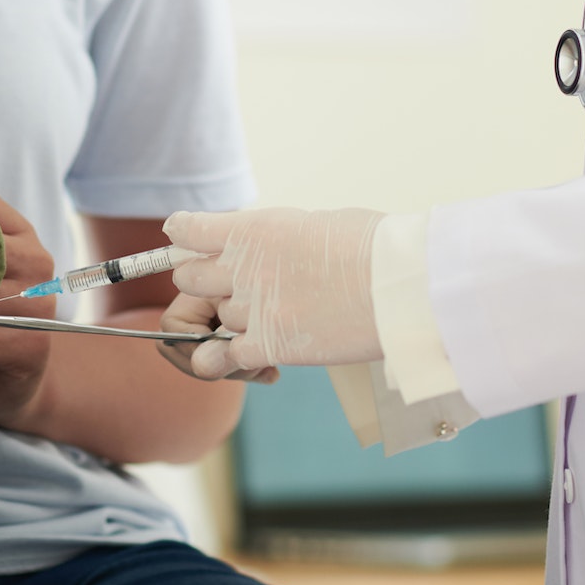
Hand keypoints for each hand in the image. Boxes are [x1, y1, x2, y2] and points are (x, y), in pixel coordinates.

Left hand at [161, 208, 385, 380]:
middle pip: (188, 279)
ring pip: (212, 320)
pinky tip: (259, 357)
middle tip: (234, 292)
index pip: (185, 230)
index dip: (185, 239)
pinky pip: (222, 356)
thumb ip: (277, 239)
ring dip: (233, 324)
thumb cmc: (372, 248)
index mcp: (252, 228)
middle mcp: (241, 265)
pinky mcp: (268, 344)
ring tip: (269, 325)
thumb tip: (271, 251)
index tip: (192, 245)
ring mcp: (251, 307)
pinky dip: (233, 359)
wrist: (399, 283)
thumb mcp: (314, 225)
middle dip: (206, 286)